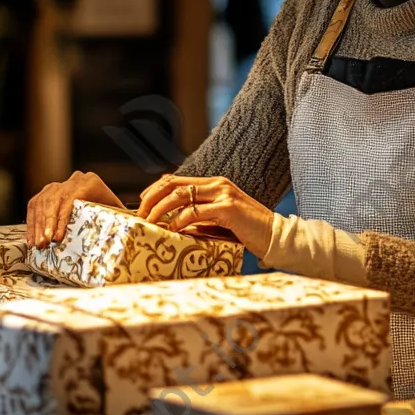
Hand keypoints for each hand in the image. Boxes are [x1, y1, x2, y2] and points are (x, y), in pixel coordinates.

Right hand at [26, 171, 124, 247]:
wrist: (100, 196)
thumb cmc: (110, 209)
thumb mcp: (116, 211)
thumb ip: (122, 217)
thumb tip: (133, 229)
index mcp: (91, 182)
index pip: (71, 199)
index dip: (62, 219)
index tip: (57, 237)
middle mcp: (73, 180)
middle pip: (55, 201)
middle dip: (48, 224)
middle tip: (44, 243)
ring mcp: (58, 184)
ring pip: (42, 203)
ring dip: (38, 225)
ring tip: (37, 244)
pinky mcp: (47, 191)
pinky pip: (35, 205)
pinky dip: (32, 222)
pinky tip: (32, 237)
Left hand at [137, 174, 273, 257]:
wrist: (274, 235)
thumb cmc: (247, 231)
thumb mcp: (220, 219)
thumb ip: (201, 216)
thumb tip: (174, 223)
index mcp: (215, 184)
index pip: (177, 179)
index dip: (155, 189)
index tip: (142, 202)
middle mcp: (217, 184)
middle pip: (173, 183)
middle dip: (151, 197)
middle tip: (139, 213)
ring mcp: (223, 194)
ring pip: (180, 195)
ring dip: (160, 208)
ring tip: (149, 221)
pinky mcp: (227, 209)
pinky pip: (194, 212)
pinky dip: (178, 220)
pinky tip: (172, 229)